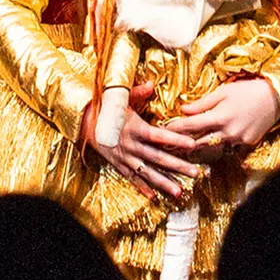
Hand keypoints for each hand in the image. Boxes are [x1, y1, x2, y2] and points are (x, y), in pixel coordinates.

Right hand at [88, 82, 209, 198]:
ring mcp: (125, 157)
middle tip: (196, 173)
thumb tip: (153, 83)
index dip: (176, 139)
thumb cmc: (105, 108)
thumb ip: (138, 92)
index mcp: (136, 128)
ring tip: (179, 192)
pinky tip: (154, 197)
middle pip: (159, 158)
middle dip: (178, 166)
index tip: (192, 144)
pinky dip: (142, 187)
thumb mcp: (121, 98)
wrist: (83, 122)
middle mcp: (132, 145)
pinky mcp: (117, 164)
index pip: (160, 135)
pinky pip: (132, 178)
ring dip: (164, 183)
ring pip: (147, 172)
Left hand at [165, 77, 279, 155]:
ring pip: (213, 148)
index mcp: (219, 117)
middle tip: (167, 145)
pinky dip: (219, 145)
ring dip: (199, 147)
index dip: (175, 128)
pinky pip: (228, 147)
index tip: (161, 130)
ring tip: (184, 148)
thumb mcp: (224, 91)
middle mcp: (227, 132)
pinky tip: (212, 143)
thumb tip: (183, 110)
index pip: (190, 126)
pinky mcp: (247, 144)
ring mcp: (238, 140)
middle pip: (199, 143)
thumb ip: (202, 103)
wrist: (276, 97)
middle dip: (182, 144)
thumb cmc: (248, 88)